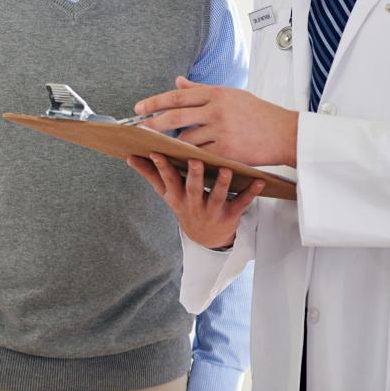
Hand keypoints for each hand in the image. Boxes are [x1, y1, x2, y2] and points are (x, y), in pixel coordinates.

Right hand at [127, 153, 263, 248]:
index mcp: (177, 197)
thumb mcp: (166, 194)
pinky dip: (251, 192)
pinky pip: (242, 203)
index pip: (168, 180)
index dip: (162, 167)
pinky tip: (259, 180)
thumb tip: (130, 157)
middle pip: (194, 189)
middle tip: (196, 161)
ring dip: (223, 184)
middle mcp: (194, 204)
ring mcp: (213, 211)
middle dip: (195, 176)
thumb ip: (150, 175)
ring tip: (226, 170)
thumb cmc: (185, 205)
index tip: (156, 152)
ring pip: (218, 196)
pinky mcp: (231, 215)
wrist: (206, 238)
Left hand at [135, 76, 298, 166]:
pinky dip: (189, 157)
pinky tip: (179, 159)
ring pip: (186, 139)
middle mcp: (216, 110)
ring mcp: (221, 131)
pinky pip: (200, 155)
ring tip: (160, 147)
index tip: (138, 108)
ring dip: (172, 144)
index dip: (155, 102)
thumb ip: (201, 90)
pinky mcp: (227, 150)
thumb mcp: (231, 95)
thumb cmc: (257, 113)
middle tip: (138, 129)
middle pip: (176, 116)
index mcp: (216, 94)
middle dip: (153, 123)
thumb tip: (177, 82)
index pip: (177, 96)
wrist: (284, 133)